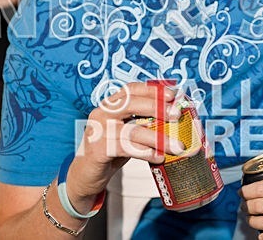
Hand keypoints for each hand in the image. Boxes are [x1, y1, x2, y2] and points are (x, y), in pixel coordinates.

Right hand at [65, 82, 185, 209]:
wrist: (85, 174)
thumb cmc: (110, 150)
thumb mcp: (127, 131)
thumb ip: (144, 123)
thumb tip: (174, 120)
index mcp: (110, 104)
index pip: (131, 89)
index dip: (152, 90)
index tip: (173, 94)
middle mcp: (102, 113)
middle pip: (131, 104)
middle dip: (156, 107)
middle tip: (176, 115)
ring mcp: (98, 131)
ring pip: (132, 130)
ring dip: (158, 138)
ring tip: (176, 145)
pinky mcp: (98, 150)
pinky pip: (126, 149)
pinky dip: (146, 152)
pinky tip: (159, 157)